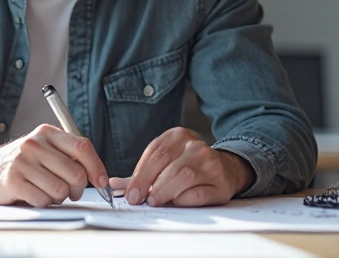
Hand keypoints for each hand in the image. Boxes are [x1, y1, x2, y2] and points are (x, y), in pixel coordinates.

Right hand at [0, 124, 109, 206]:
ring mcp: (22, 161)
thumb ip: (68, 156)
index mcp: (47, 133)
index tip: (102, 182)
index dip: (97, 167)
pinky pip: (43, 200)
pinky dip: (43, 203)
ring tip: (48, 192)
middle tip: (71, 192)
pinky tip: (34, 195)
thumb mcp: (45, 149)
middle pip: (75, 172)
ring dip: (59, 197)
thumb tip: (99, 175)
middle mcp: (34, 144)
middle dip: (78, 189)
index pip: (82, 147)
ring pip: (60, 189)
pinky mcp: (13, 180)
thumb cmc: (23, 163)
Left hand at [108, 127, 255, 206]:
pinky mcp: (221, 182)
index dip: (140, 176)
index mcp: (178, 136)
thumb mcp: (166, 161)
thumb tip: (113, 185)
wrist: (225, 168)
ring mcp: (211, 163)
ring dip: (165, 193)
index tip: (130, 193)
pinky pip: (199, 193)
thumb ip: (141, 172)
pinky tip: (177, 202)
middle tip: (140, 200)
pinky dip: (184, 200)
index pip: (155, 154)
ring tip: (156, 201)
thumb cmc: (188, 166)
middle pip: (168, 166)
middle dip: (150, 185)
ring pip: (183, 177)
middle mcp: (196, 146)